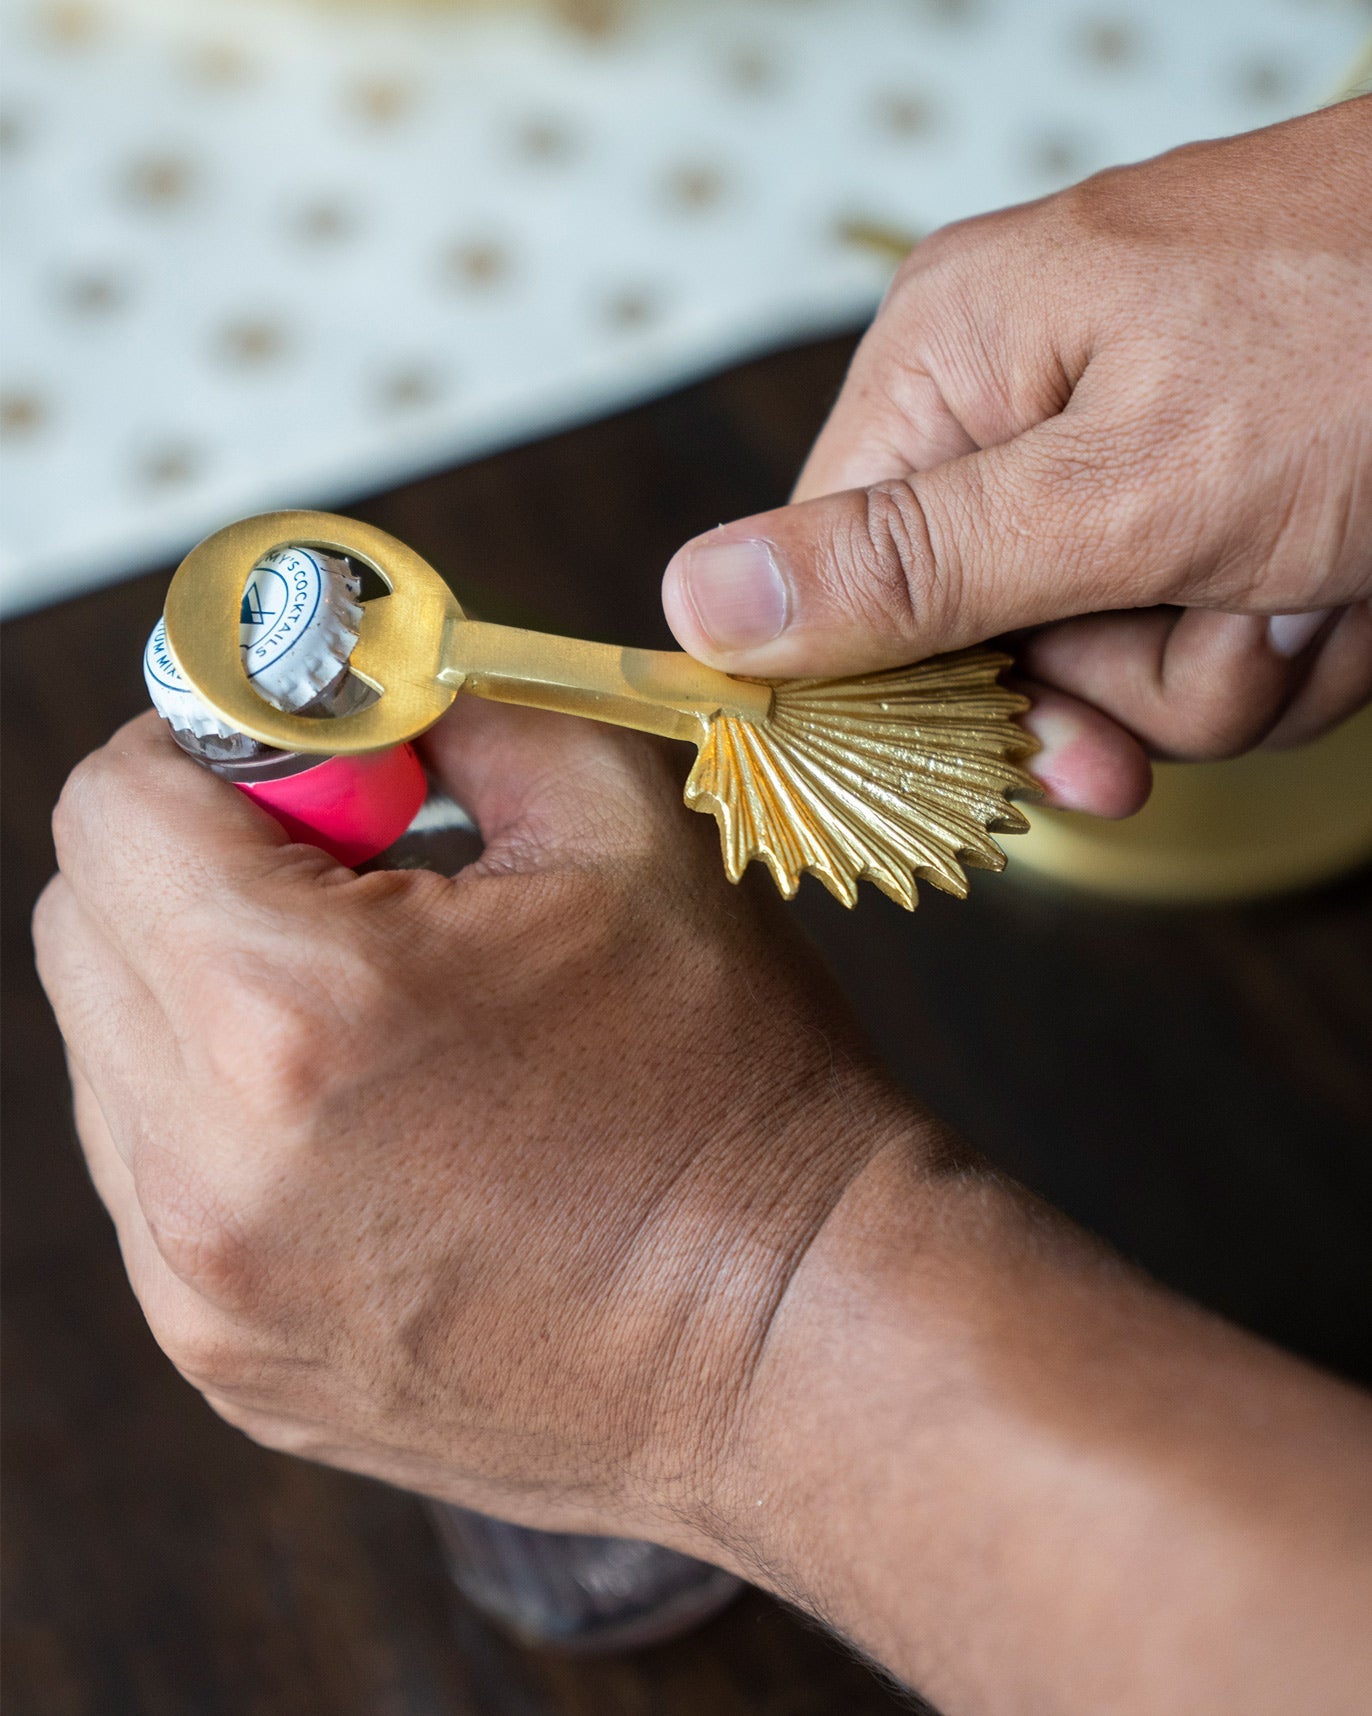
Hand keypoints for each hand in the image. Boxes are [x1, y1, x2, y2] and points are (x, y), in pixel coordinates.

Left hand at [32, 703, 903, 1534]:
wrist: (796, 1335)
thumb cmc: (734, 1090)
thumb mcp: (624, 828)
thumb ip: (465, 706)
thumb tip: (373, 668)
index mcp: (291, 1011)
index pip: (115, 802)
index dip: (221, 749)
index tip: (323, 772)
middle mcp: (206, 1167)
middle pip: (86, 921)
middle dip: (206, 860)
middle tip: (364, 878)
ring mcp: (201, 1286)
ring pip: (112, 1052)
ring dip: (212, 992)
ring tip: (390, 1017)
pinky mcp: (225, 1357)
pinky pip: (158, 1177)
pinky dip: (231, 1116)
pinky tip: (383, 1121)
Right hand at [663, 98, 1371, 816]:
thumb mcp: (1123, 486)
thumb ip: (907, 567)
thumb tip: (694, 601)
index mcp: (953, 366)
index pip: (831, 583)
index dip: (913, 695)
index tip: (1018, 755)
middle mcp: (1025, 408)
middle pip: (987, 651)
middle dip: (1125, 678)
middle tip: (1220, 622)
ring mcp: (1135, 461)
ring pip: (1114, 671)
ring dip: (1230, 667)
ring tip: (1318, 571)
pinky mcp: (1226, 505)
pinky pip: (1207, 651)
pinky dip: (1292, 649)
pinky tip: (1350, 577)